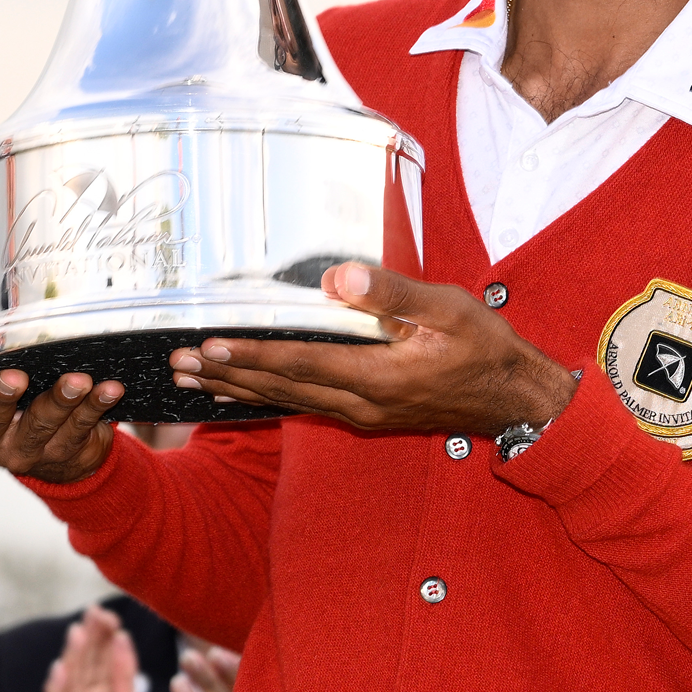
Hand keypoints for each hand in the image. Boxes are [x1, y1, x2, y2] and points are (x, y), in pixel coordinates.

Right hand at [0, 341, 123, 485]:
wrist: (56, 457)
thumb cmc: (12, 408)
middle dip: (2, 398)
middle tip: (15, 378)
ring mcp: (27, 452)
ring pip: (41, 425)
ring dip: (60, 400)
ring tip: (76, 381)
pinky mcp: (65, 453)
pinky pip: (81, 428)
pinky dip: (96, 406)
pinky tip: (109, 389)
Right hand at [41, 607, 144, 691]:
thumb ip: (125, 681)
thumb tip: (124, 640)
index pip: (102, 659)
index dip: (105, 637)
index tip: (111, 614)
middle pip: (85, 664)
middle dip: (90, 638)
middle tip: (95, 612)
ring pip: (69, 683)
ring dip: (72, 658)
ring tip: (77, 633)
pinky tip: (57, 673)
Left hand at [165, 262, 576, 435]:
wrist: (514, 399)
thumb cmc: (485, 348)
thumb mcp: (447, 309)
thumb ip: (392, 294)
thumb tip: (339, 277)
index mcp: (379, 377)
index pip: (300, 365)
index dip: (252, 356)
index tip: (210, 346)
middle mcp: (362, 403)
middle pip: (282, 389)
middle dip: (228, 376)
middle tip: (177, 364)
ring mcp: (363, 413)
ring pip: (288, 402)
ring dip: (239, 390)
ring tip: (191, 380)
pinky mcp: (367, 413)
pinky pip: (306, 404)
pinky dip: (268, 396)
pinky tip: (243, 391)